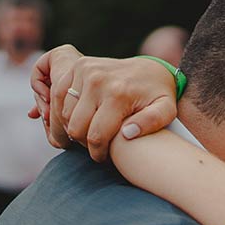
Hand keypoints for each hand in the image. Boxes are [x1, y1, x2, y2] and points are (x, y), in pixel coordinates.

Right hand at [30, 46, 178, 161]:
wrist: (152, 69)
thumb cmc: (159, 96)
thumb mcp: (166, 111)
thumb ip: (151, 123)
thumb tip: (127, 134)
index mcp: (118, 94)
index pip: (96, 135)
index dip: (97, 152)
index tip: (102, 158)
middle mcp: (97, 80)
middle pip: (75, 125)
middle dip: (82, 142)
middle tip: (93, 147)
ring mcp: (84, 70)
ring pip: (63, 112)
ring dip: (69, 127)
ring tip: (84, 135)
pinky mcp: (78, 66)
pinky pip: (58, 95)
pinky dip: (61, 111)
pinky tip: (74, 121)